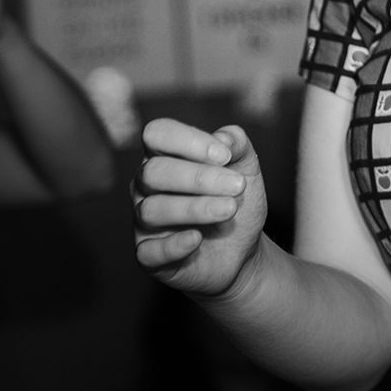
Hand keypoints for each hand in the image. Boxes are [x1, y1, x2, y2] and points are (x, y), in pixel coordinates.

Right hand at [132, 118, 267, 298]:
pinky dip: (173, 244)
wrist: (243, 249)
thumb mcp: (247, 169)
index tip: (225, 156)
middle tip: (238, 186)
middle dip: (199, 177)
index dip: (188, 140)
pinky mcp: (149, 256)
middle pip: (153, 172)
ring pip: (152, 210)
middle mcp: (146, 186)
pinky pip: (148, 251)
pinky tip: (197, 238)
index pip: (157, 134)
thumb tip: (223, 137)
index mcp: (165, 156)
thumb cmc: (236, 201)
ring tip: (229, 209)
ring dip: (195, 208)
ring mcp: (144, 222)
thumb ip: (238, 145)